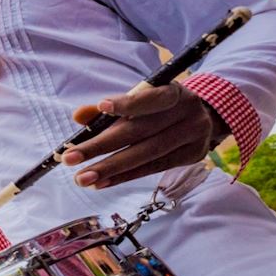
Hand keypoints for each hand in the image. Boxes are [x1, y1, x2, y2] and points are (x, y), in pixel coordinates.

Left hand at [63, 85, 225, 188]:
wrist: (205, 118)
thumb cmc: (162, 108)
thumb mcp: (143, 100)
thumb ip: (110, 107)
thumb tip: (79, 116)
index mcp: (173, 92)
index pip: (149, 98)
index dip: (127, 102)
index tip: (101, 107)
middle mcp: (186, 112)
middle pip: (139, 131)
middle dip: (101, 146)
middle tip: (70, 158)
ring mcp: (191, 136)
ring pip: (146, 154)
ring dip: (110, 168)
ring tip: (82, 178)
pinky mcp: (191, 156)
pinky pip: (152, 169)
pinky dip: (124, 177)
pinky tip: (102, 182)